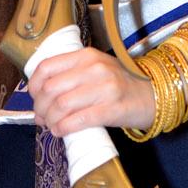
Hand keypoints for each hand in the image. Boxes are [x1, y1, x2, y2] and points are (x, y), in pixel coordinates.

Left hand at [29, 48, 155, 136]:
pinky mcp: (112, 109)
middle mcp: (95, 69)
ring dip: (50, 120)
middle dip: (40, 107)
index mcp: (87, 56)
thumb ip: (72, 74)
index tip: (34, 97)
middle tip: (41, 117)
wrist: (154, 96)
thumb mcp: (97, 69)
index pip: (47, 67)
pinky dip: (64, 127)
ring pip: (62, 105)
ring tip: (51, 125)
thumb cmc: (121, 85)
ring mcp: (105, 88)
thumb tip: (41, 95)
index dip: (33, 85)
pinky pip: (78, 120)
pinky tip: (60, 131)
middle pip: (51, 88)